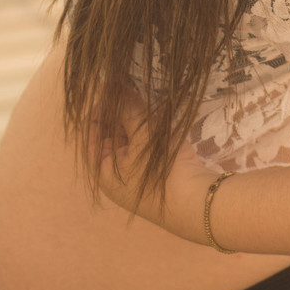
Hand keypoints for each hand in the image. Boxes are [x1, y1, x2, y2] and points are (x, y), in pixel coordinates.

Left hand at [93, 94, 219, 244]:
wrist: (198, 204)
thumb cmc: (160, 172)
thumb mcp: (141, 135)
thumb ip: (127, 109)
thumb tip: (115, 85)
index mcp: (102, 170)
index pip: (91, 130)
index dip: (100, 106)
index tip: (113, 86)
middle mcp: (117, 174)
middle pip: (112, 133)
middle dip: (120, 110)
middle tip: (132, 86)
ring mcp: (138, 175)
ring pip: (132, 137)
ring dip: (137, 117)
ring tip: (145, 96)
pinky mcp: (159, 173)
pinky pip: (148, 145)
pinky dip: (150, 129)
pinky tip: (159, 114)